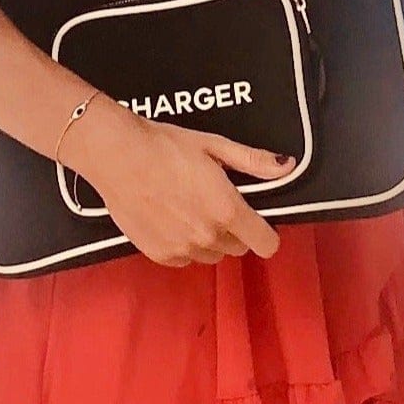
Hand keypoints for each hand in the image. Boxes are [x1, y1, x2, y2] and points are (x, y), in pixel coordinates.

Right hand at [66, 101, 293, 266]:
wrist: (116, 156)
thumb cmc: (165, 145)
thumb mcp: (214, 146)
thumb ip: (253, 161)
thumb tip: (287, 166)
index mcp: (227, 209)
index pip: (266, 243)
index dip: (266, 234)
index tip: (257, 223)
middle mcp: (208, 235)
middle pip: (238, 248)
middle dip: (234, 230)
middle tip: (214, 204)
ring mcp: (183, 248)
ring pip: (211, 255)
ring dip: (209, 239)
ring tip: (189, 210)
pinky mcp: (160, 255)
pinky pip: (185, 258)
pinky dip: (183, 245)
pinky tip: (169, 219)